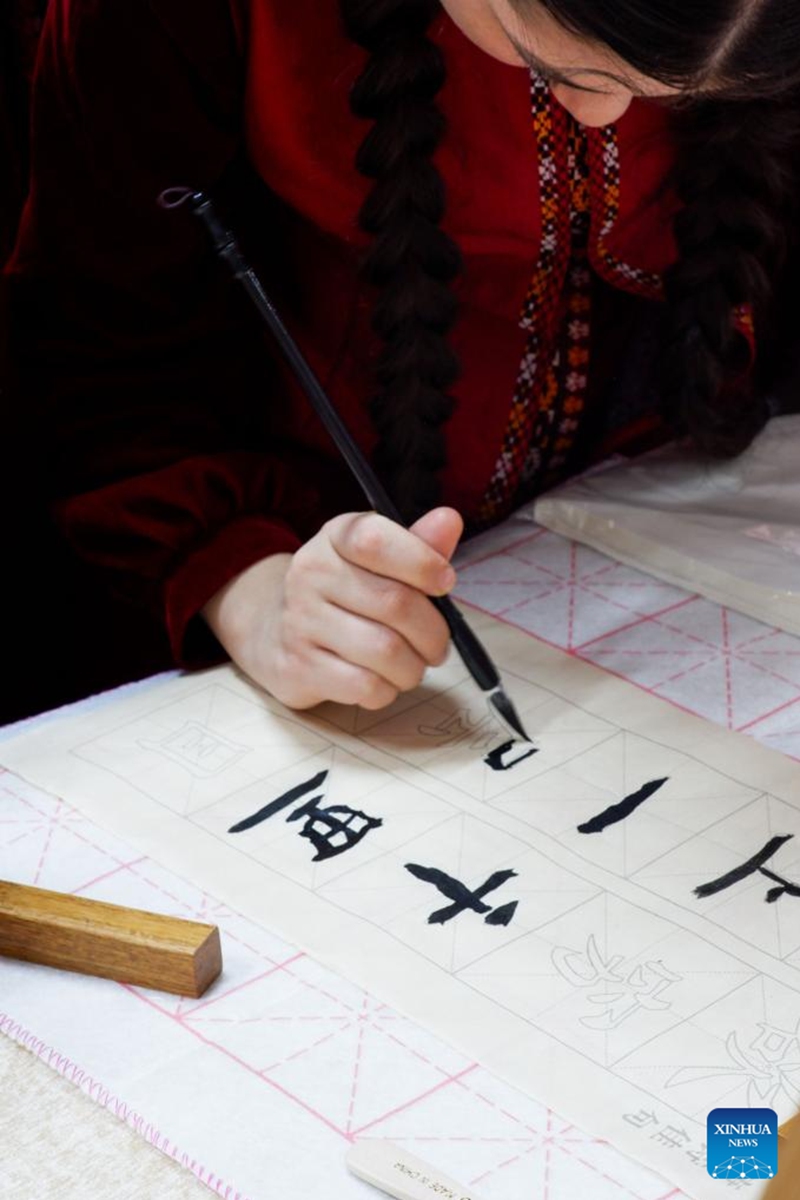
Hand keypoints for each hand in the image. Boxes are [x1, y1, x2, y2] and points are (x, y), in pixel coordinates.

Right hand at [202, 506, 462, 709]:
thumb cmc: (345, 594)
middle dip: (433, 632)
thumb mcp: (379, 560)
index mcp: (335, 538)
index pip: (375, 540)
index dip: (422, 562)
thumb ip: (418, 545)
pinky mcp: (298, 668)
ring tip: (411, 664)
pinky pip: (365, 686)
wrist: (276, 632)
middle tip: (438, 644)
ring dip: (414, 667)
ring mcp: (299, 622)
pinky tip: (383, 680)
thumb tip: (449, 520)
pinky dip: (388, 690)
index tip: (445, 582)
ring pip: (385, 651)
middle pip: (395, 604)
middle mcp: (310, 574)